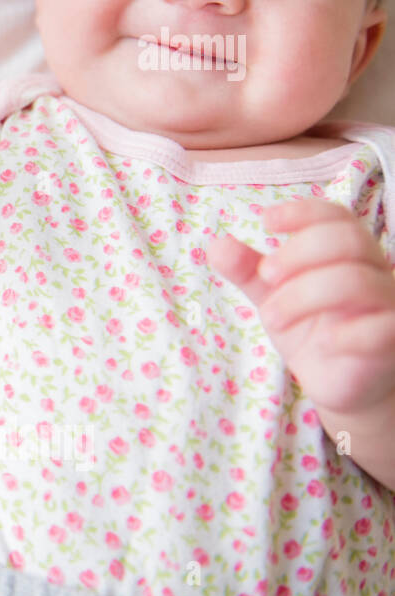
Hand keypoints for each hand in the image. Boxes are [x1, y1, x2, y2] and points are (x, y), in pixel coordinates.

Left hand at [208, 199, 394, 416]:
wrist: (338, 383)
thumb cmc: (311, 330)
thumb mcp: (272, 297)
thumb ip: (249, 272)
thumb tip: (218, 245)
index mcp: (348, 254)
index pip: (337, 217)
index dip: (304, 212)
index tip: (266, 221)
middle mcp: (376, 272)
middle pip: (348, 240)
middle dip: (298, 253)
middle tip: (266, 275)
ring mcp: (389, 305)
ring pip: (356, 281)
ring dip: (302, 296)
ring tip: (273, 318)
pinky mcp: (393, 341)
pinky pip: (381, 328)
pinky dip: (345, 334)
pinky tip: (322, 344)